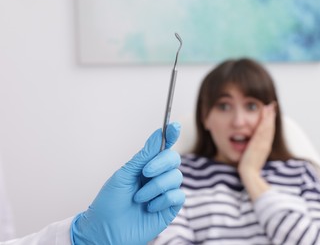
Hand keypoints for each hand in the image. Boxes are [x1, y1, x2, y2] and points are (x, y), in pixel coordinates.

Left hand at [71, 123, 184, 244]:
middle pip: (174, 159)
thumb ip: (144, 155)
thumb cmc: (110, 202)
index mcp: (146, 166)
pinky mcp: (170, 207)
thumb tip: (159, 133)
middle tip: (144, 173)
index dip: (170, 135)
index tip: (174, 126)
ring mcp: (165, 192)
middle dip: (160, 164)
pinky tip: (150, 207)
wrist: (105, 230)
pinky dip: (162, 200)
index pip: (163, 147)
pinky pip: (178, 196)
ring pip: (175, 177)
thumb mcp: (125, 174)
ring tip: (139, 198)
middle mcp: (158, 176)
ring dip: (155, 187)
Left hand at [238, 103, 275, 175]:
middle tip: (272, 105)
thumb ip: (255, 151)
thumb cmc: (249, 168)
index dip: (270, 122)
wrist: (249, 174)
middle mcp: (265, 144)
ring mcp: (263, 143)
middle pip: (270, 128)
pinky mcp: (258, 143)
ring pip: (268, 127)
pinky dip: (265, 121)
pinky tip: (266, 114)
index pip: (269, 132)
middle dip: (271, 116)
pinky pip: (263, 129)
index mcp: (265, 147)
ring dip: (269, 116)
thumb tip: (253, 147)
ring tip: (270, 106)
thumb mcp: (254, 157)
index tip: (271, 113)